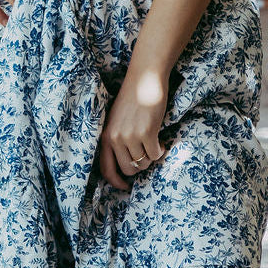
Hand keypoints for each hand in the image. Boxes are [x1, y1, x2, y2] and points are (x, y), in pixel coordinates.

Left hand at [99, 66, 168, 190]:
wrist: (144, 80)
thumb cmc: (132, 99)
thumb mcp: (116, 121)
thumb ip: (117, 140)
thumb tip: (127, 165)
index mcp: (106, 136)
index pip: (106, 168)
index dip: (115, 181)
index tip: (124, 187)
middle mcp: (116, 138)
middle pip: (129, 169)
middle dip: (140, 166)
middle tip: (147, 155)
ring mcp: (131, 136)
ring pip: (144, 163)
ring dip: (152, 157)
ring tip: (154, 143)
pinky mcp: (147, 132)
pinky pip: (156, 154)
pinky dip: (161, 150)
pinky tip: (161, 140)